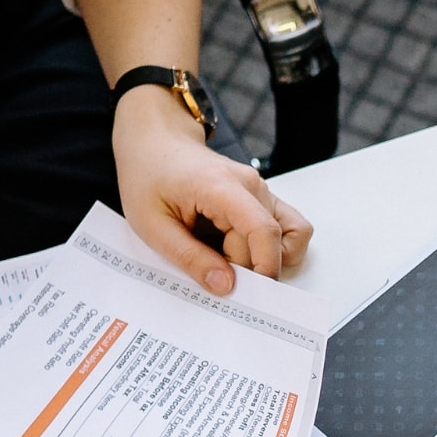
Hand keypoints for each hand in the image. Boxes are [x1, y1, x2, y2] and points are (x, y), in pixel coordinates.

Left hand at [116, 102, 312, 295]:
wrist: (154, 142)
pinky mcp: (262, 197)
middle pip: (269, 241)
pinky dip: (273, 247)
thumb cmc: (148, 177)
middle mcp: (251, 185)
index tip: (246, 294)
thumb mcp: (152, 225)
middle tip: (209, 271)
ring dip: (263, 258)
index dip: (263, 268)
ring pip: (286, 237)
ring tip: (226, 259)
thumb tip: (226, 287)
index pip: (262, 231)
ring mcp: (260, 190)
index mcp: (221, 187)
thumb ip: (190, 258)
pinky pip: (288, 227)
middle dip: (246, 268)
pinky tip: (241, 252)